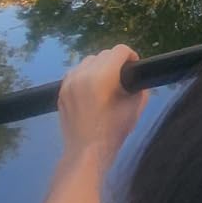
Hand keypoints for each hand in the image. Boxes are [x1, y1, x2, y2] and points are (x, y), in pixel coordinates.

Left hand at [58, 46, 147, 163]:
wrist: (86, 151)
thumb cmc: (114, 131)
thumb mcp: (136, 108)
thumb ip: (140, 87)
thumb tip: (136, 79)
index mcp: (102, 76)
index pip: (119, 51)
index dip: (131, 56)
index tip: (134, 69)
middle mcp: (83, 74)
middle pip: (104, 54)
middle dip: (116, 62)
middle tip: (123, 79)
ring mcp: (69, 82)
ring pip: (88, 61)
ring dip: (100, 67)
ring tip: (106, 84)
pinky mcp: (61, 90)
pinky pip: (76, 72)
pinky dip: (86, 75)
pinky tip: (92, 90)